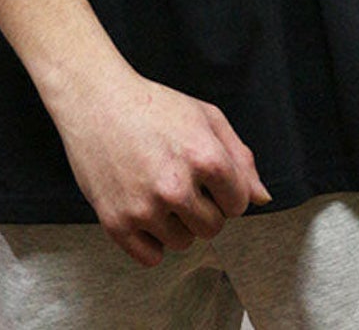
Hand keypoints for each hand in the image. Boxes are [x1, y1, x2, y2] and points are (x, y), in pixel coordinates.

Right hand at [53, 67, 271, 266]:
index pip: (239, 204)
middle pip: (213, 228)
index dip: (226, 191)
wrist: (97, 101)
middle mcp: (176, 187)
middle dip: (204, 209)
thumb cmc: (153, 106)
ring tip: (160, 191)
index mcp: (205, 157)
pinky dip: (152, 242)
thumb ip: (240, 158)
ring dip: (177, 224)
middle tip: (182, 182)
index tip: (209, 179)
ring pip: (184, 243)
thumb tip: (261, 198)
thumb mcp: (206, 117)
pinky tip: (145, 211)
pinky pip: (151, 258)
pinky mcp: (117, 224)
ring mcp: (145, 208)